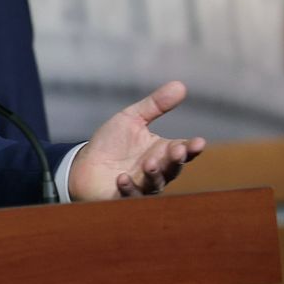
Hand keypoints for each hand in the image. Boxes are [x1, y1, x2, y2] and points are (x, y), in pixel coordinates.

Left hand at [67, 80, 206, 199]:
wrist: (85, 164)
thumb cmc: (112, 143)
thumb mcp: (131, 119)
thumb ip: (155, 105)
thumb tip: (180, 85)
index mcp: (162, 152)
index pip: (184, 151)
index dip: (192, 148)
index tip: (198, 142)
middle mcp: (157, 171)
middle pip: (172, 168)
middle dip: (175, 160)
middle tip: (177, 150)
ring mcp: (141, 186)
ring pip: (154, 184)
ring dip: (154, 174)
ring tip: (149, 164)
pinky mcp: (122, 197)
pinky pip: (129, 196)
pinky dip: (128, 188)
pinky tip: (122, 178)